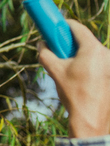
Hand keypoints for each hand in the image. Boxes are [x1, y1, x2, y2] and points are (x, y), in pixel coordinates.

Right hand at [39, 20, 109, 137]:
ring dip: (80, 57)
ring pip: (93, 53)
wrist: (91, 119)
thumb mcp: (55, 71)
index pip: (77, 27)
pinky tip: (81, 80)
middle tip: (59, 52)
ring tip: (70, 73)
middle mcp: (106, 54)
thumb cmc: (74, 94)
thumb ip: (45, 53)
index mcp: (93, 49)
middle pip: (86, 40)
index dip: (63, 25)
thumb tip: (42, 44)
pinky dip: (89, 66)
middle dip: (71, 44)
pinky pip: (99, 64)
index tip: (54, 29)